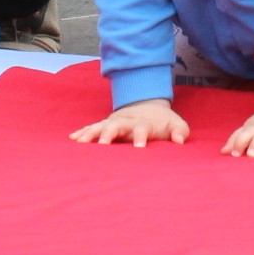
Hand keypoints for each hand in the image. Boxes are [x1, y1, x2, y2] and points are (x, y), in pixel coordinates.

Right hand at [71, 98, 189, 147]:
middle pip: (116, 125)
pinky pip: (92, 127)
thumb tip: (180, 141)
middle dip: (108, 134)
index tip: (139, 149)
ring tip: (81, 143)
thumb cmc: (162, 121)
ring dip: (91, 133)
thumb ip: (180, 131)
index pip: (142, 128)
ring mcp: (114, 122)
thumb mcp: (176, 124)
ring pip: (100, 125)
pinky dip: (82, 132)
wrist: (148, 105)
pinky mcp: (105, 125)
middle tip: (102, 145)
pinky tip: (73, 139)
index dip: (140, 137)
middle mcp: (126, 121)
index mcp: (143, 122)